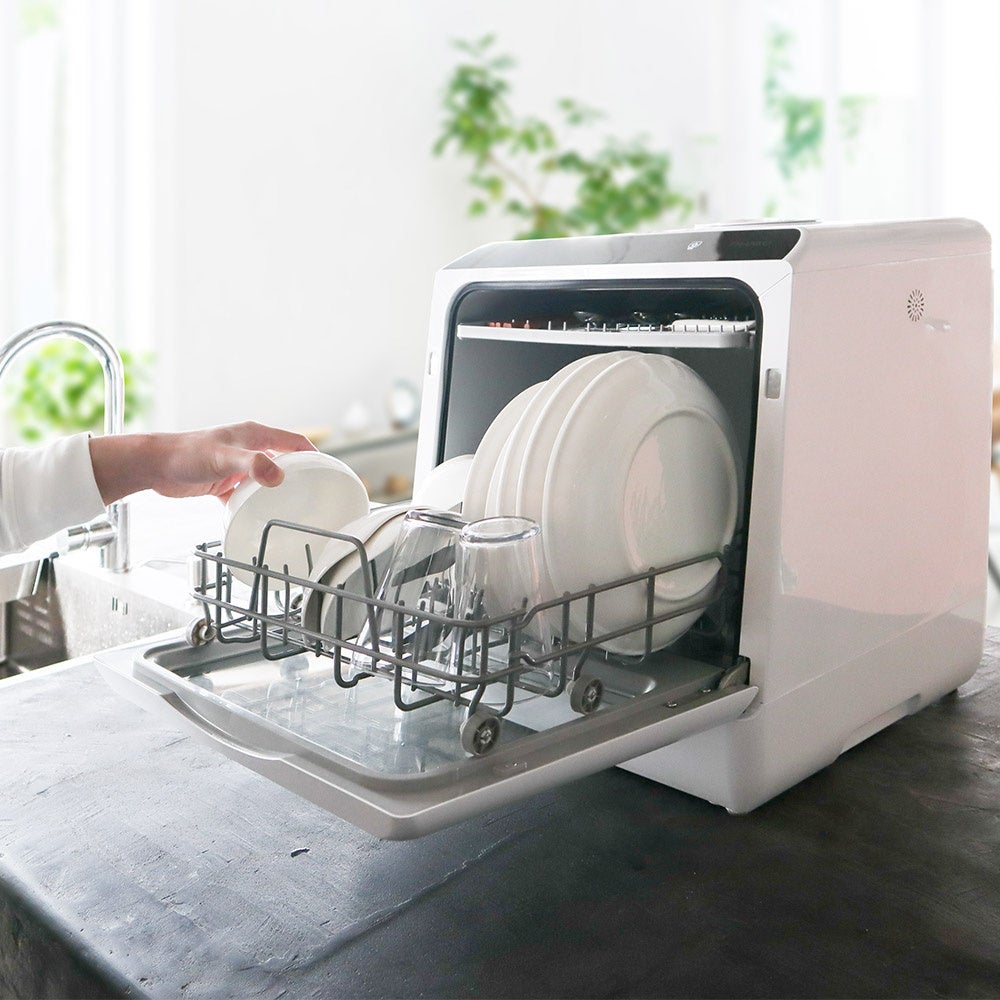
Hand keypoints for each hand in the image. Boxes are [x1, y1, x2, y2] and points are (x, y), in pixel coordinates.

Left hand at [89, 421, 317, 504]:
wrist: (154, 466)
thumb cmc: (185, 454)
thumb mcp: (223, 458)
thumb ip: (252, 464)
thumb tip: (278, 476)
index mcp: (253, 435)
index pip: (294, 441)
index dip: (313, 454)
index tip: (328, 468)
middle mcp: (248, 447)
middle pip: (283, 459)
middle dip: (300, 473)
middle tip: (316, 491)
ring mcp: (237, 466)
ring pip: (266, 478)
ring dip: (278, 491)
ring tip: (293, 506)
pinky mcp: (225, 482)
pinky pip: (247, 494)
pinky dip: (255, 504)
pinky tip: (258, 516)